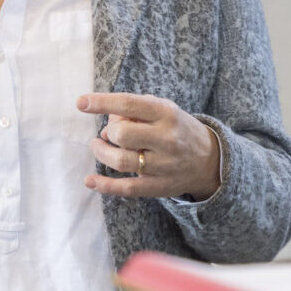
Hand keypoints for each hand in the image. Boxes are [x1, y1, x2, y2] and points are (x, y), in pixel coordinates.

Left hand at [78, 93, 223, 200]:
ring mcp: (163, 164)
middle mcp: (167, 138)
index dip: (102, 103)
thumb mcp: (163, 109)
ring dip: (102, 153)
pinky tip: (90, 181)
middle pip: (122, 134)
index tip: (81, 102)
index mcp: (167, 113)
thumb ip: (135, 109)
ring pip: (121, 161)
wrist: (209, 159)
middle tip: (108, 134)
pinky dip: (105, 185)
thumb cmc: (176, 129)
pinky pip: (127, 188)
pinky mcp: (159, 186)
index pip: (129, 104)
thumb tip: (107, 122)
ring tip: (99, 147)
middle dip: (108, 132)